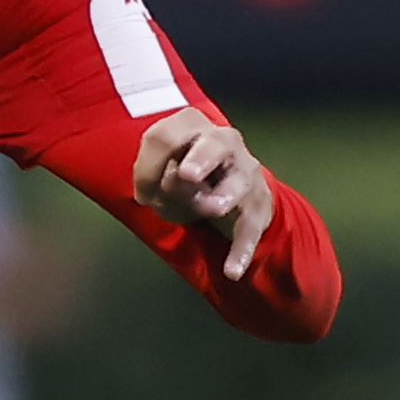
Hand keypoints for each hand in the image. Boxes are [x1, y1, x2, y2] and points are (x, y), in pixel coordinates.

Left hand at [134, 111, 276, 282]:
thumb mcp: (159, 170)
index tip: (143, 194)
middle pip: (215, 145)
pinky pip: (248, 229)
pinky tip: (232, 270)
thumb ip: (155, 175)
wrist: (226, 185)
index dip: (148, 167)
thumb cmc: (181, 175)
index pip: (165, 137)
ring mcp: (244, 173)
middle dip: (201, 159)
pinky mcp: (256, 206)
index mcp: (193, 128)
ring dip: (223, 197)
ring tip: (211, 209)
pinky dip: (241, 250)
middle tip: (187, 174)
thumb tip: (170, 185)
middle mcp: (225, 143)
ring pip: (238, 183)